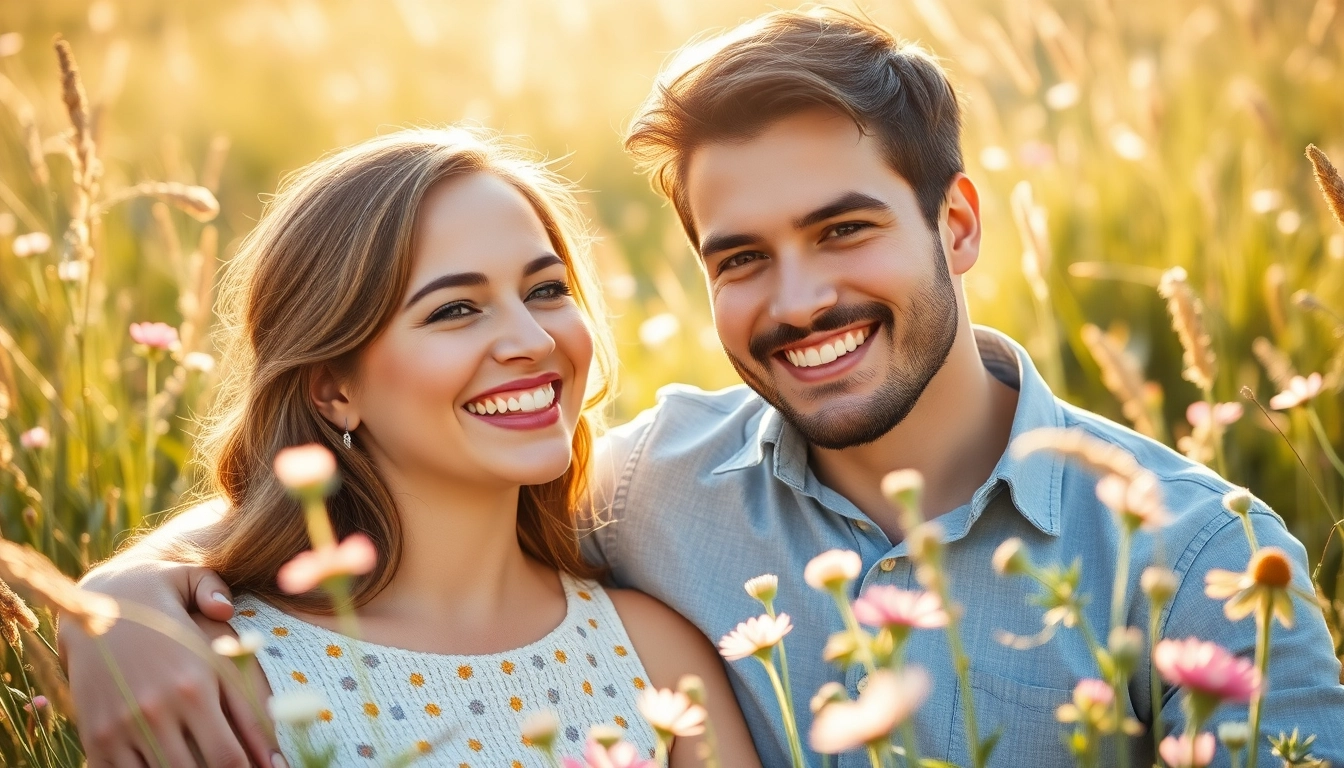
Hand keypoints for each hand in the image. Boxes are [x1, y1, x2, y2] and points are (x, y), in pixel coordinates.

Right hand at [62, 560, 282, 766]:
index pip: (230, 756)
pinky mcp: (96, 734)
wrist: (85, 602)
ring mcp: (122, 726)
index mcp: (194, 682)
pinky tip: (162, 765)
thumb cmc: (153, 595)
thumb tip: (228, 609)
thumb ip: (221, 595)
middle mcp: (159, 710)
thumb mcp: (190, 582)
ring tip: (199, 763)